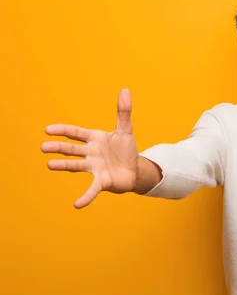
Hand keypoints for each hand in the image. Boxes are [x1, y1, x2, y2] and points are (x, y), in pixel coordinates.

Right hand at [41, 89, 138, 207]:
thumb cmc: (125, 150)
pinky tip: (77, 205)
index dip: (63, 131)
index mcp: (94, 139)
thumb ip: (124, 111)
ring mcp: (95, 168)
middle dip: (59, 148)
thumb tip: (125, 90)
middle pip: (72, 149)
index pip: (76, 133)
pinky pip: (92, 190)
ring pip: (76, 166)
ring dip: (64, 166)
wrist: (134, 169)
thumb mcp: (126, 130)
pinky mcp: (102, 181)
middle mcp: (91, 153)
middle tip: (44, 147)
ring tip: (50, 165)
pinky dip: (85, 197)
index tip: (48, 129)